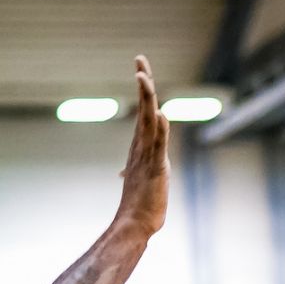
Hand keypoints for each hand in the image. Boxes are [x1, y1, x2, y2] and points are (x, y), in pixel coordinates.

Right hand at [114, 54, 170, 237]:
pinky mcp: (155, 168)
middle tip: (139, 59)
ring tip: (143, 76)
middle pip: (145, 108)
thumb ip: (134, 172)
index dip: (144, 90)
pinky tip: (162, 114)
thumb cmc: (139, 206)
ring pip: (149, 121)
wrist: (134, 225)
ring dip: (147, 98)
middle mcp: (141, 147)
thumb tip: (122, 173)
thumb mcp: (141, 183)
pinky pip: (158, 146)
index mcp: (140, 147)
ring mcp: (147, 156)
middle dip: (143, 83)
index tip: (141, 68)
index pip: (144, 112)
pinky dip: (160, 130)